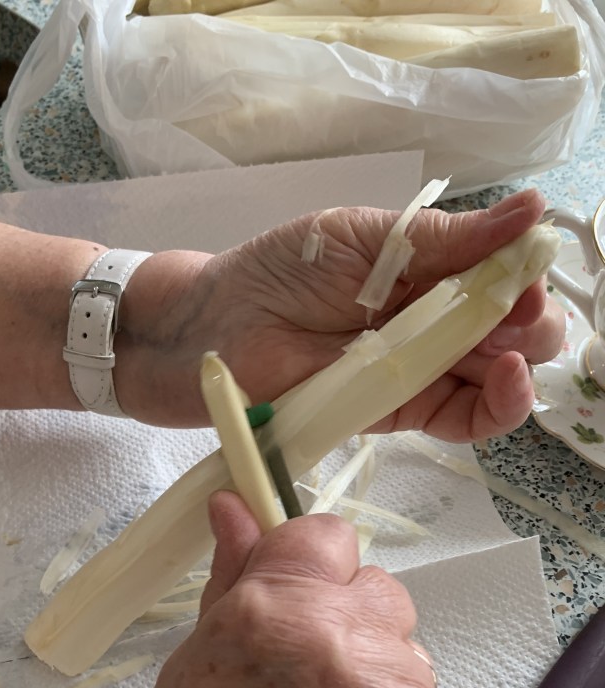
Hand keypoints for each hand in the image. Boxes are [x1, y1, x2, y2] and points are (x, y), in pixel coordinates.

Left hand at [116, 189, 563, 439]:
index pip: (504, 280)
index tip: (525, 270)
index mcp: (431, 271)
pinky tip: (504, 383)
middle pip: (513, 333)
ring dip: (521, 366)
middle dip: (530, 323)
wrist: (211, 328)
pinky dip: (494, 407)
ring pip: (497, 380)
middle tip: (514, 313)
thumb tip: (532, 211)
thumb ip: (441, 239)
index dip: (525, 279)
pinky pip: (460, 420)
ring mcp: (418, 372)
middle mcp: (433, 323)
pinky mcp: (396, 414)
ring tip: (509, 352)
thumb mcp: (363, 238)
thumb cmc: (276, 271)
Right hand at [118, 492, 450, 687]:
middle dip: (346, 617)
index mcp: (280, 607)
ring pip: (405, 648)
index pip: (327, 535)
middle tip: (305, 676)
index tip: (295, 595)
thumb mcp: (197, 657)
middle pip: (377, 589)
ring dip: (374, 671)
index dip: (309, 564)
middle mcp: (347, 639)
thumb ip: (233, 575)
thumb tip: (235, 504)